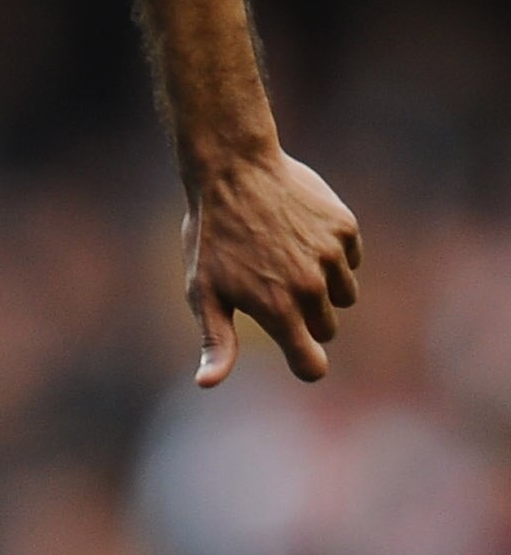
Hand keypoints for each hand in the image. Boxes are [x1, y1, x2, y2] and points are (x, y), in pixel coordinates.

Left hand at [184, 148, 360, 386]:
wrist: (234, 169)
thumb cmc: (211, 236)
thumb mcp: (203, 291)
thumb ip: (216, 341)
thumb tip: (207, 385)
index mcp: (279, 311)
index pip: (312, 365)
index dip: (305, 364)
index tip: (297, 353)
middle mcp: (312, 288)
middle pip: (325, 329)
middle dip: (305, 318)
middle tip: (273, 286)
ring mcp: (332, 256)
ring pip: (343, 295)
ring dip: (323, 287)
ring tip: (286, 258)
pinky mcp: (345, 229)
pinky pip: (350, 260)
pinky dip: (332, 254)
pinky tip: (300, 234)